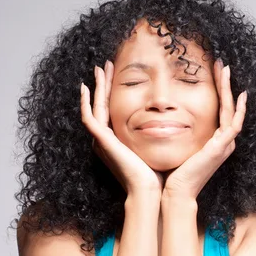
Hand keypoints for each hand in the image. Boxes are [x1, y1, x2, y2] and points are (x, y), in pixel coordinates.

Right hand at [81, 61, 163, 197]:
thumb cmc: (155, 174)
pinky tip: (86, 88)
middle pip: (101, 106)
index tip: (117, 75)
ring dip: (96, 88)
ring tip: (99, 69)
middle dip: (103, 85)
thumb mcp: (153, 147)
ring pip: (95, 108)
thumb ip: (155, 134)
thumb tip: (170, 122)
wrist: (149, 190)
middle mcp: (105, 140)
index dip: (112, 92)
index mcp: (115, 142)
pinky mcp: (103, 142)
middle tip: (105, 66)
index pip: (111, 111)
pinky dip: (85, 103)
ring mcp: (102, 141)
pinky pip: (89, 118)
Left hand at [162, 59, 246, 200]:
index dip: (220, 91)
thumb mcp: (178, 147)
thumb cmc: (172, 174)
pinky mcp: (220, 148)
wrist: (174, 193)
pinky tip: (238, 94)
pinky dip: (238, 109)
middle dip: (226, 85)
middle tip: (222, 64)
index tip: (214, 73)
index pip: (221, 111)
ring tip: (225, 70)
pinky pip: (234, 124)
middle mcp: (223, 143)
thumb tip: (164, 118)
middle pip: (229, 107)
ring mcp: (223, 145)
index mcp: (214, 143)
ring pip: (233, 111)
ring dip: (230, 89)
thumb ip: (177, 132)